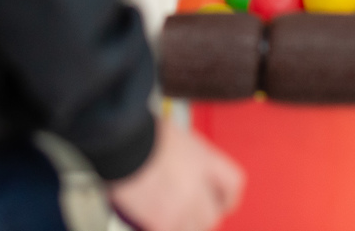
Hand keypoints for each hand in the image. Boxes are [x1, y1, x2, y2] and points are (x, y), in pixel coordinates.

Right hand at [107, 118, 244, 230]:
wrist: (121, 141)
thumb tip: (185, 171)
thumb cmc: (142, 133)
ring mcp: (182, 206)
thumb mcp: (178, 138)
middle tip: (188, 212)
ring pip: (193, 228)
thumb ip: (189, 160)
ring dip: (182, 224)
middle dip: (202, 215)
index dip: (227, 196)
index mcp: (205, 161)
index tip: (221, 201)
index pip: (232, 185)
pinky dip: (160, 225)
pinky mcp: (162, 221)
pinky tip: (150, 216)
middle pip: (213, 213)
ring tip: (167, 213)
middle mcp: (198, 186)